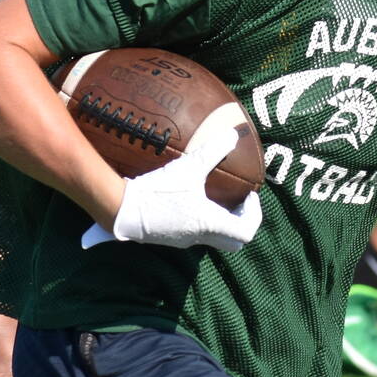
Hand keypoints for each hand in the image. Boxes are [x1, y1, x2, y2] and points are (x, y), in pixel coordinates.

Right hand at [87, 122, 262, 251]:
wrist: (122, 210)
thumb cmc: (158, 191)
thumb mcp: (188, 167)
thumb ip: (212, 151)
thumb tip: (233, 134)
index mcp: (210, 224)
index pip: (246, 232)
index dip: (254, 215)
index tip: (249, 196)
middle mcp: (199, 237)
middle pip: (233, 241)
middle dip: (241, 222)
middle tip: (238, 201)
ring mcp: (183, 241)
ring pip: (213, 239)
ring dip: (221, 222)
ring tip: (216, 199)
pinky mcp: (169, 238)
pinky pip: (193, 234)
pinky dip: (201, 221)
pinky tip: (189, 201)